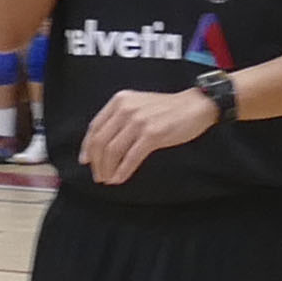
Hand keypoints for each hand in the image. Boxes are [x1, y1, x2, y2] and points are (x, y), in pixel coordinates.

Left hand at [78, 87, 213, 184]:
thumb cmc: (167, 109)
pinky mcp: (152, 135)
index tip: (86, 161)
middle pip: (101, 142)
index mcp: (120, 101)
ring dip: (108, 169)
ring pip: (113, 151)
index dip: (87, 147)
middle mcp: (126, 109)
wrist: (195, 106)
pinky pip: (131, 158)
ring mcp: (139, 121)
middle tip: (99, 176)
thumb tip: (103, 144)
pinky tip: (120, 179)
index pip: (95, 127)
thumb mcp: (138, 104)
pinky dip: (123, 171)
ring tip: (109, 179)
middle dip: (97, 163)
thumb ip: (120, 117)